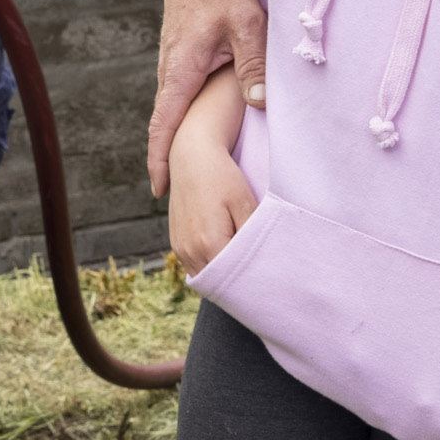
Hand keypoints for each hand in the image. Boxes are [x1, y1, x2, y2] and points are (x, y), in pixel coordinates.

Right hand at [149, 0, 265, 195]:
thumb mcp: (246, 22)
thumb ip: (252, 64)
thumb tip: (260, 104)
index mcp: (180, 68)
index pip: (164, 124)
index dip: (160, 158)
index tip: (159, 190)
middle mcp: (170, 69)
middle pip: (167, 123)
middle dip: (171, 157)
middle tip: (182, 194)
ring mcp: (174, 62)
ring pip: (174, 108)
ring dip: (178, 137)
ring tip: (191, 171)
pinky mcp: (183, 54)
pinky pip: (181, 93)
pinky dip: (186, 115)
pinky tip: (200, 128)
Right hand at [167, 120, 256, 275]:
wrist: (191, 156)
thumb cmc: (222, 177)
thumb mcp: (245, 203)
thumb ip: (252, 235)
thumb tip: (262, 260)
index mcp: (209, 242)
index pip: (231, 279)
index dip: (247, 282)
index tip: (263, 280)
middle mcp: (189, 250)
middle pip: (215, 283)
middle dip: (233, 282)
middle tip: (254, 278)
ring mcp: (179, 247)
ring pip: (202, 276)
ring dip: (218, 275)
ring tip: (239, 266)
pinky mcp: (176, 242)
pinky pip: (192, 265)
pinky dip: (207, 265)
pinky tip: (223, 255)